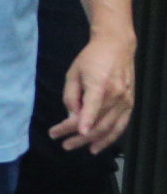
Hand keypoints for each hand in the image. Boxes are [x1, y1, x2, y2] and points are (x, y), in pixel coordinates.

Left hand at [53, 31, 135, 153]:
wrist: (117, 47)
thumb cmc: (91, 58)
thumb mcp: (73, 73)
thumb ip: (71, 96)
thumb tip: (71, 117)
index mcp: (100, 85)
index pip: (91, 108)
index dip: (83, 123)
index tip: (70, 134)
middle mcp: (116, 95)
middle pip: (98, 123)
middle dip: (78, 136)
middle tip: (62, 144)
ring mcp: (125, 101)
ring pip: (109, 128)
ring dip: (92, 141)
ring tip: (74, 147)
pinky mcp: (130, 104)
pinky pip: (121, 125)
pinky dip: (109, 138)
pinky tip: (97, 146)